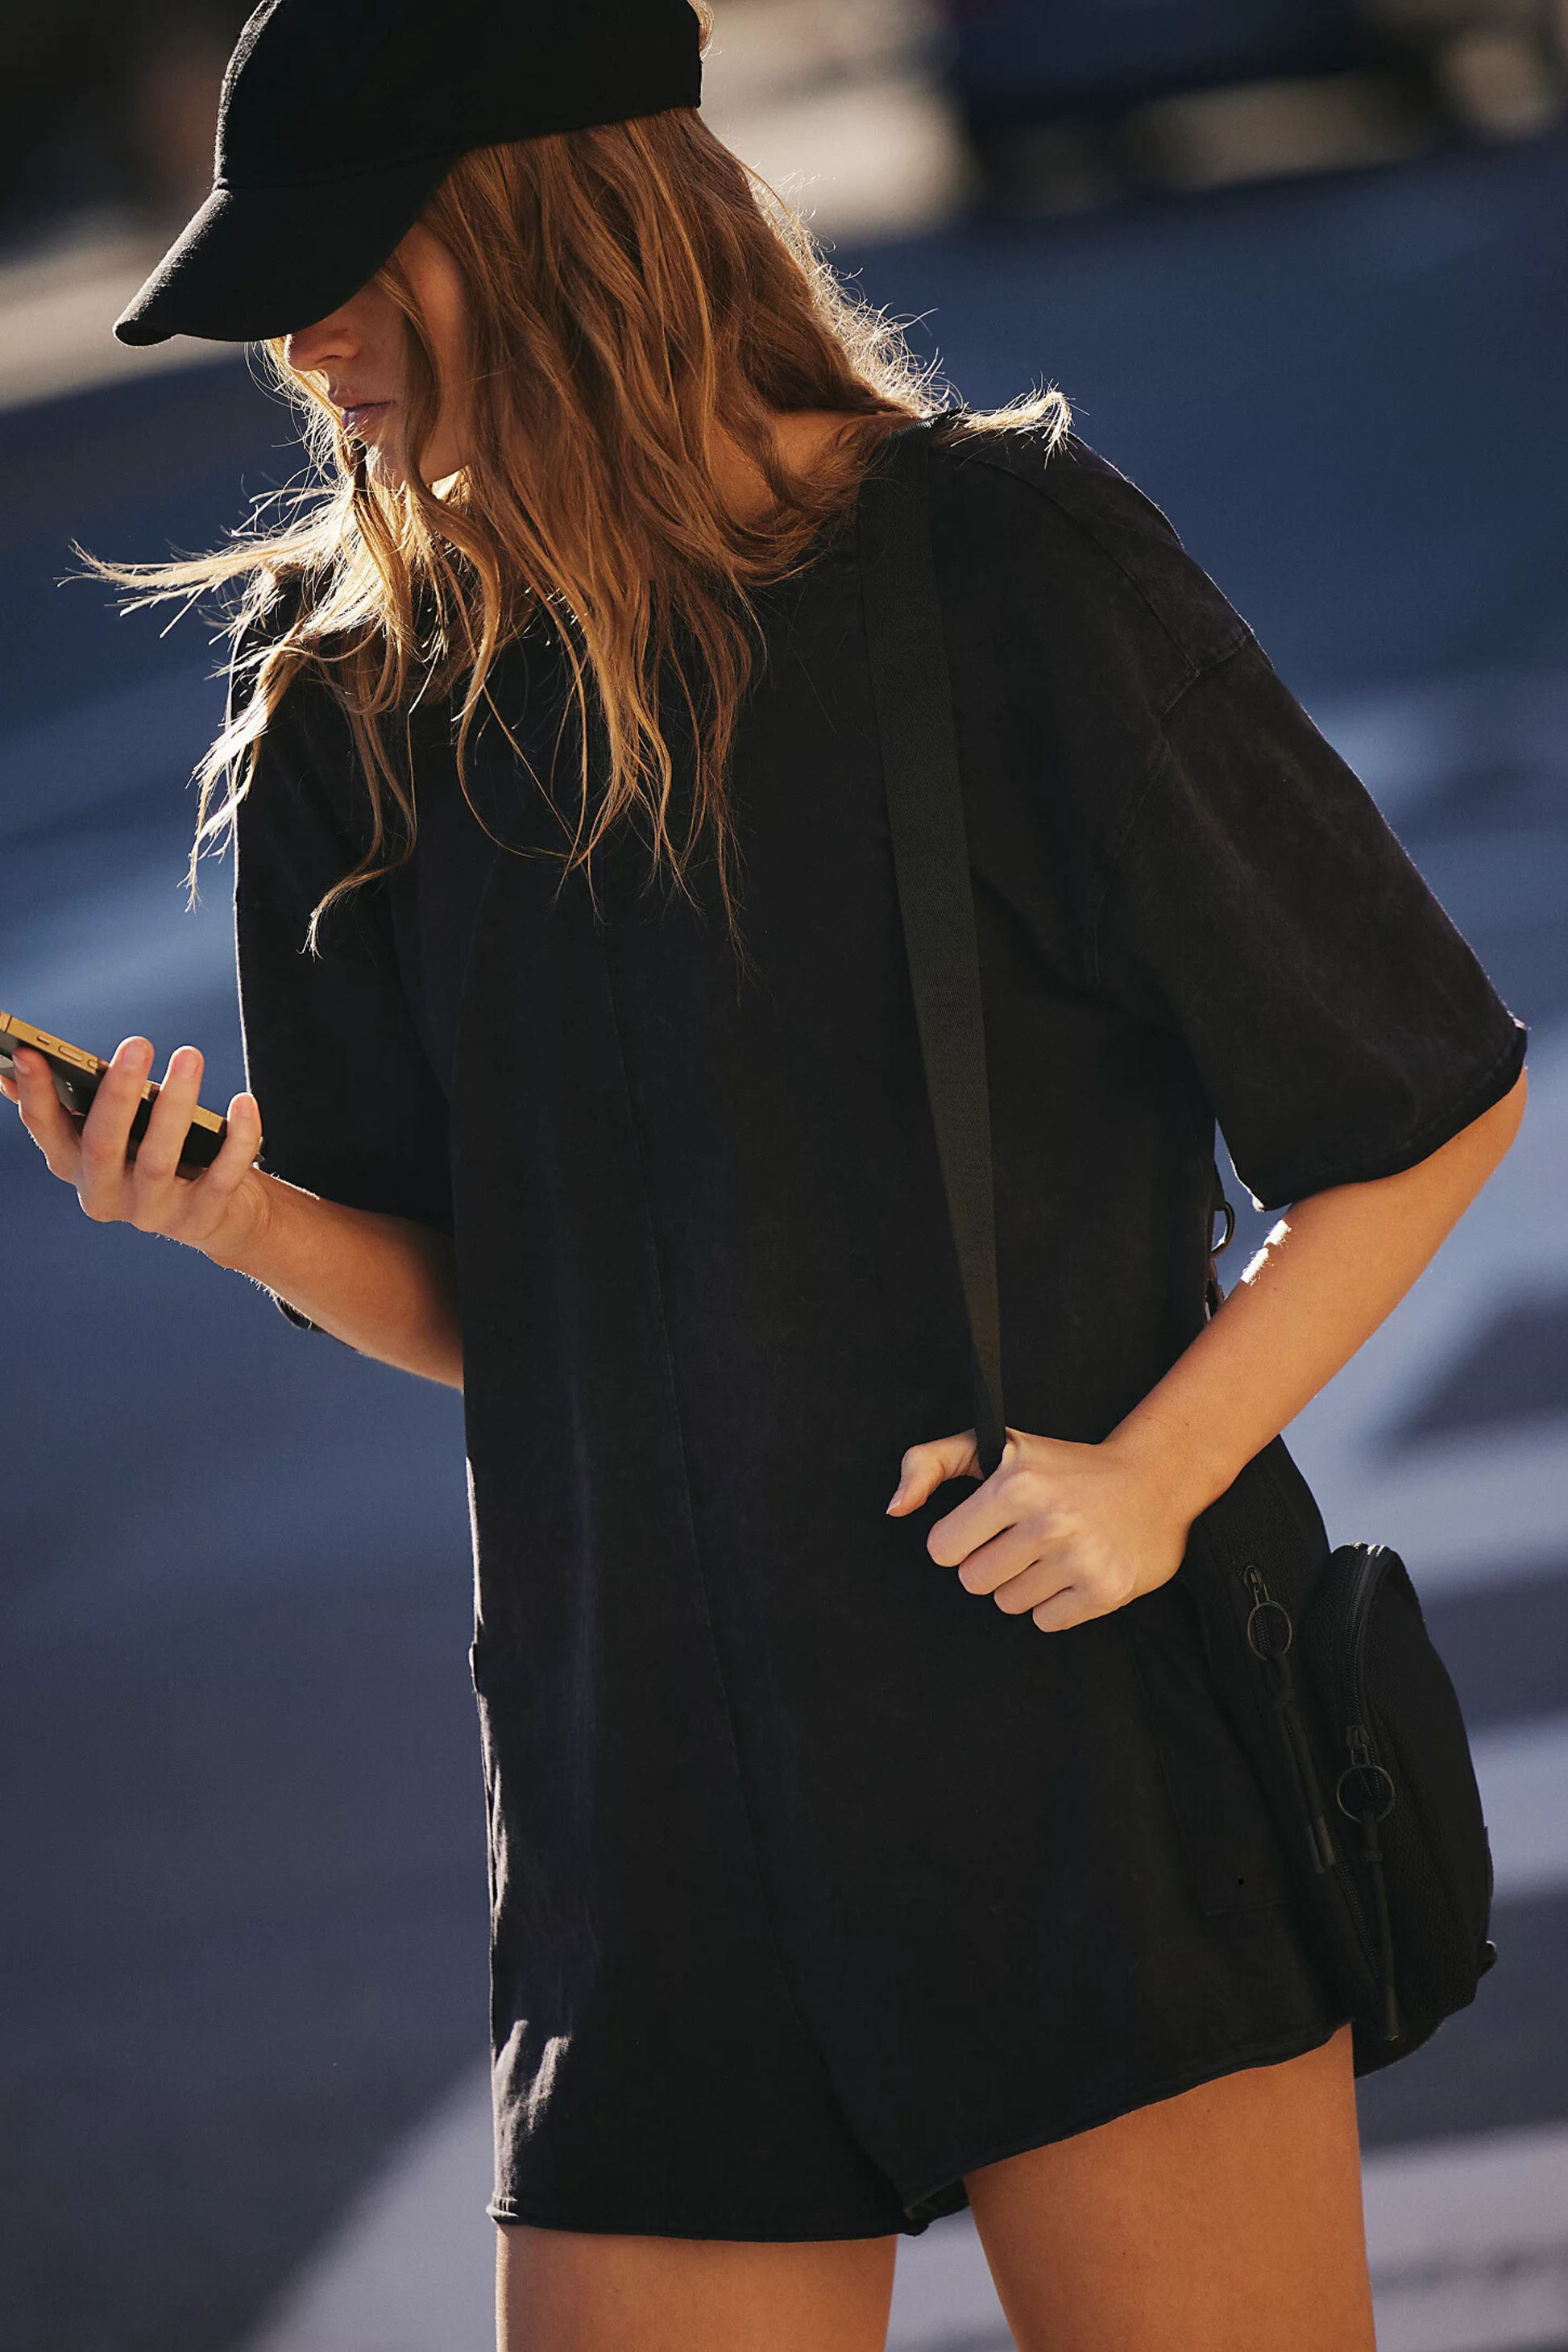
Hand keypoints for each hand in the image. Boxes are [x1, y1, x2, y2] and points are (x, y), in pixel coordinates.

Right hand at [3, 1034, 266, 1261]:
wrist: (219, 1215)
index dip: (35, 1093)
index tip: (28, 1053)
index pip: (46, 1129)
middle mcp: (105, 1195)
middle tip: (138, 1043)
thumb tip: (22, 1059)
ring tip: (189, 1056)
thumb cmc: (157, 1153)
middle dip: (119, 1093)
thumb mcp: (116, 1132)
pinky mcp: (200, 1219)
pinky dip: (237, 1137)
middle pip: (104, 1144)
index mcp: (74, 1166)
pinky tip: (244, 1102)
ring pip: (159, 1158)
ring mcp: (152, 1213)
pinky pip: (221, 1175)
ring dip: (176, 1104)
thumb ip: (77, 1102)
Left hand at [885, 1425, 1191, 1632]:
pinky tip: (1074, 1570)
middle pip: (973, 1582)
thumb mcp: (994, 1446)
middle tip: (1021, 1540)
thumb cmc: (1062, 1465)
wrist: (1154, 1480)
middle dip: (990, 1564)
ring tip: (1052, 1551)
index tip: (985, 1526)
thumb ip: (928, 1462)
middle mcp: (1048, 1521)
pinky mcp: (1106, 1591)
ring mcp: (1080, 1559)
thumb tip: (895, 1509)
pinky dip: (1055, 1604)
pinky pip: (1046, 1622)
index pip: (943, 1549)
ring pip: (1009, 1604)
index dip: (959, 1540)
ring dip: (1023, 1584)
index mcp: (1015, 1484)